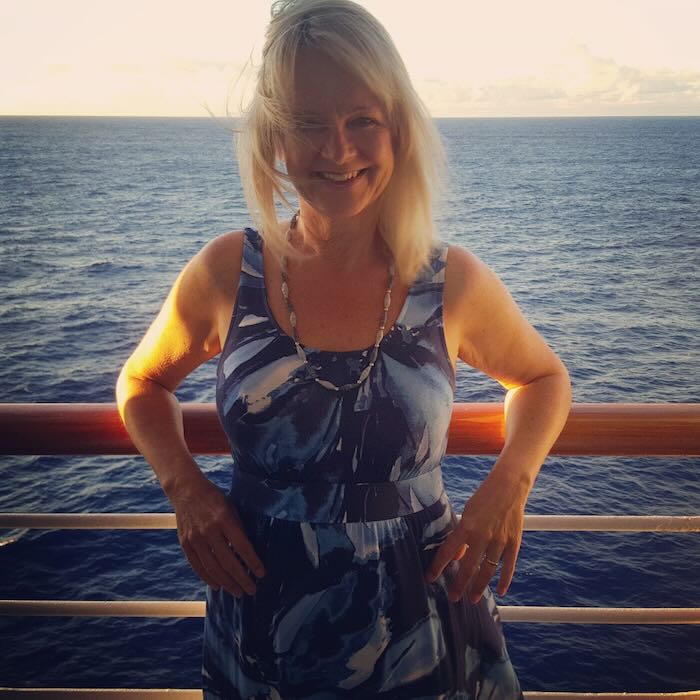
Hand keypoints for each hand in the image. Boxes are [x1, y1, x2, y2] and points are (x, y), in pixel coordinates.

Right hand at [168, 473, 265, 597]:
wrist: (186, 489)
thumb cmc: (214, 498)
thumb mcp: (231, 507)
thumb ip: (239, 528)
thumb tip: (250, 551)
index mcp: (224, 519)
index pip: (242, 546)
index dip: (253, 562)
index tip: (261, 574)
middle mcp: (209, 530)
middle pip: (228, 562)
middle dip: (241, 579)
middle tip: (252, 590)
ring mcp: (195, 538)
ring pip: (213, 568)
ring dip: (227, 583)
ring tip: (238, 591)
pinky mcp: (185, 543)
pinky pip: (197, 566)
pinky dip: (208, 578)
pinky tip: (218, 585)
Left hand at [425, 469, 527, 602]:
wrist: (509, 487)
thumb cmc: (484, 498)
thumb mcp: (467, 513)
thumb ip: (461, 535)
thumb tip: (456, 556)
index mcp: (466, 526)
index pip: (448, 551)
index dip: (437, 567)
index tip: (430, 578)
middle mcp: (482, 536)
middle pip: (468, 567)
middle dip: (459, 584)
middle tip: (453, 597)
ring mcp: (500, 541)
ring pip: (488, 571)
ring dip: (479, 587)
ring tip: (472, 599)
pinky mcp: (514, 543)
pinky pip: (509, 566)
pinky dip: (504, 581)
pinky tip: (499, 592)